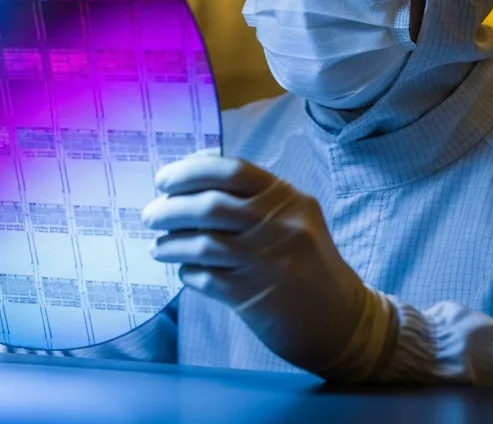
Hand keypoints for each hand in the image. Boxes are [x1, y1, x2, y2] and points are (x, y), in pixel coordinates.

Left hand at [141, 151, 397, 381]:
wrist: (342, 322)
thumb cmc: (307, 265)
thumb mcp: (292, 220)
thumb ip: (252, 199)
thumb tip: (190, 180)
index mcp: (289, 199)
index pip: (232, 170)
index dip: (190, 171)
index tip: (163, 180)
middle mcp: (281, 226)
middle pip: (210, 206)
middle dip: (170, 209)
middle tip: (150, 214)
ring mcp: (269, 261)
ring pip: (203, 244)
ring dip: (171, 243)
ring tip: (158, 247)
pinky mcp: (256, 296)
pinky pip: (205, 278)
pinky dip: (186, 272)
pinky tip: (182, 270)